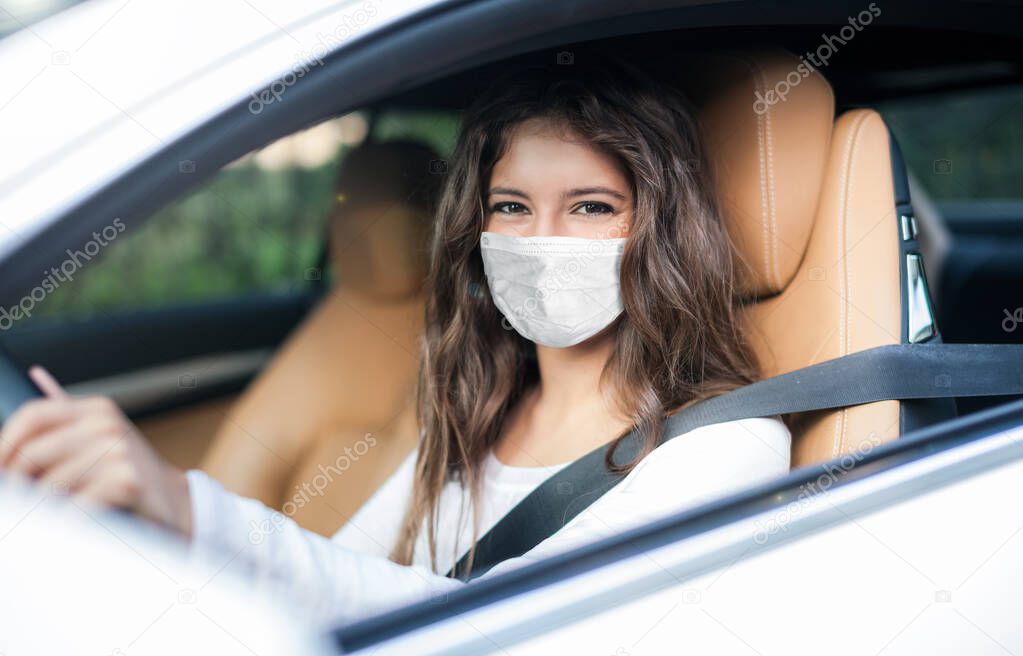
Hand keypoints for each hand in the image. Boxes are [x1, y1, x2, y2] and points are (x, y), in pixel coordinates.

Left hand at [0, 366, 191, 536]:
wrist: (174, 503)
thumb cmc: (126, 474)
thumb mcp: (100, 437)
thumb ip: (66, 415)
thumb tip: (35, 373)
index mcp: (96, 410)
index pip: (34, 415)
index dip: (6, 443)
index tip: (0, 470)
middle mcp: (108, 425)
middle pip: (34, 452)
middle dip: (16, 483)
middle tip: (14, 503)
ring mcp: (119, 452)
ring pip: (50, 483)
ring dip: (39, 508)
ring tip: (43, 517)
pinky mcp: (128, 481)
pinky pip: (75, 504)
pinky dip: (65, 521)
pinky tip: (68, 525)